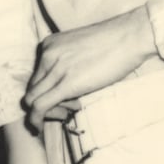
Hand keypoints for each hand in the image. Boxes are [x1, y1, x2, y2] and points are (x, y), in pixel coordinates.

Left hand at [24, 8, 154, 131]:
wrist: (130, 36)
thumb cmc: (114, 42)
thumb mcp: (81, 48)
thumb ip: (68, 63)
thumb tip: (66, 86)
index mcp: (50, 44)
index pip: (36, 75)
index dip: (46, 90)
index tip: (63, 97)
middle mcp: (47, 54)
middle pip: (32, 87)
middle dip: (43, 102)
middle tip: (64, 108)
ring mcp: (55, 68)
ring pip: (33, 99)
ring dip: (44, 112)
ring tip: (64, 114)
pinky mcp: (66, 84)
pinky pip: (39, 106)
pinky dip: (35, 120)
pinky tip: (38, 127)